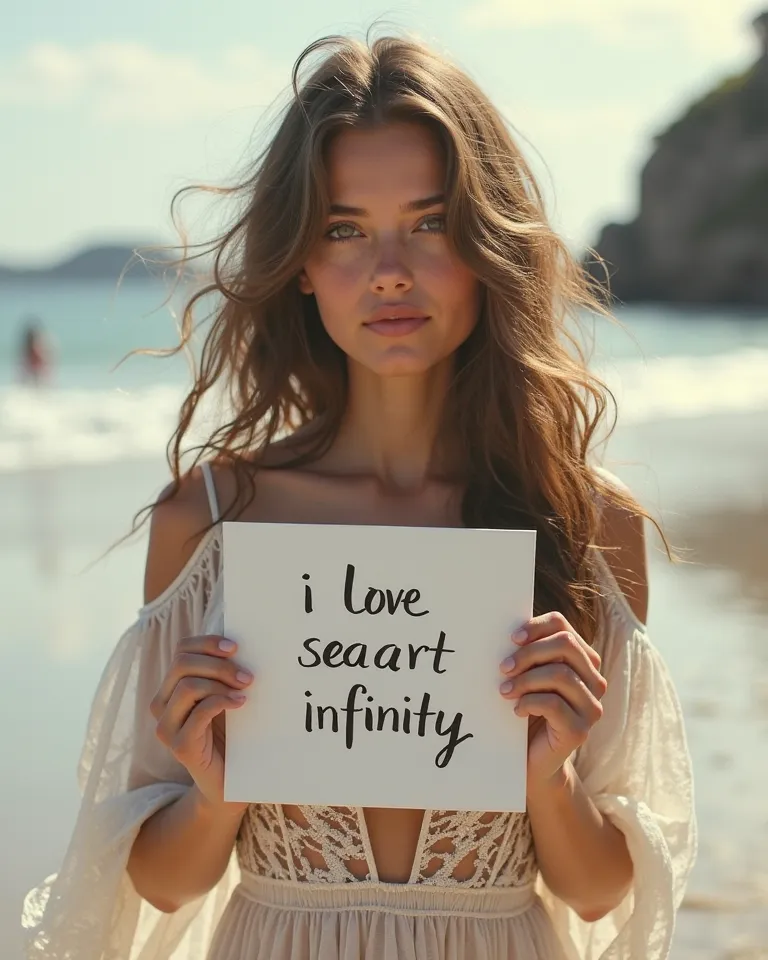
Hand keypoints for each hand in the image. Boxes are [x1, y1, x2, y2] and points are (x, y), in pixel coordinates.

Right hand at [150, 635, 252, 806]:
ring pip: (187, 686)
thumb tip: (240, 642)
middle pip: (182, 664)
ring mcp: (167, 727)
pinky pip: (199, 711)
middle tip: (247, 676)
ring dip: (221, 682)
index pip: (181, 650)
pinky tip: (241, 704)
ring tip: (245, 689)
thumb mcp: (225, 695)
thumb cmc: (231, 734)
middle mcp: (162, 705)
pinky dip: (222, 701)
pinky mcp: (179, 746)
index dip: (207, 643)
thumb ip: (223, 672)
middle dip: (218, 664)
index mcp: (171, 688)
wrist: (231, 781)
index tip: (235, 647)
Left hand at [498, 612, 606, 786]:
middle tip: (503, 667)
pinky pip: (553, 704)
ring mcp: (591, 707)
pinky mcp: (579, 730)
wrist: (532, 759)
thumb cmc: (527, 710)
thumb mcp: (529, 676)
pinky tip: (517, 710)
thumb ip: (528, 654)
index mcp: (583, 661)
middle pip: (565, 645)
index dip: (537, 627)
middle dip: (529, 653)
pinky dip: (529, 702)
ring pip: (560, 674)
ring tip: (505, 691)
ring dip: (525, 680)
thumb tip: (508, 631)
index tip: (512, 639)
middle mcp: (595, 681)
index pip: (563, 627)